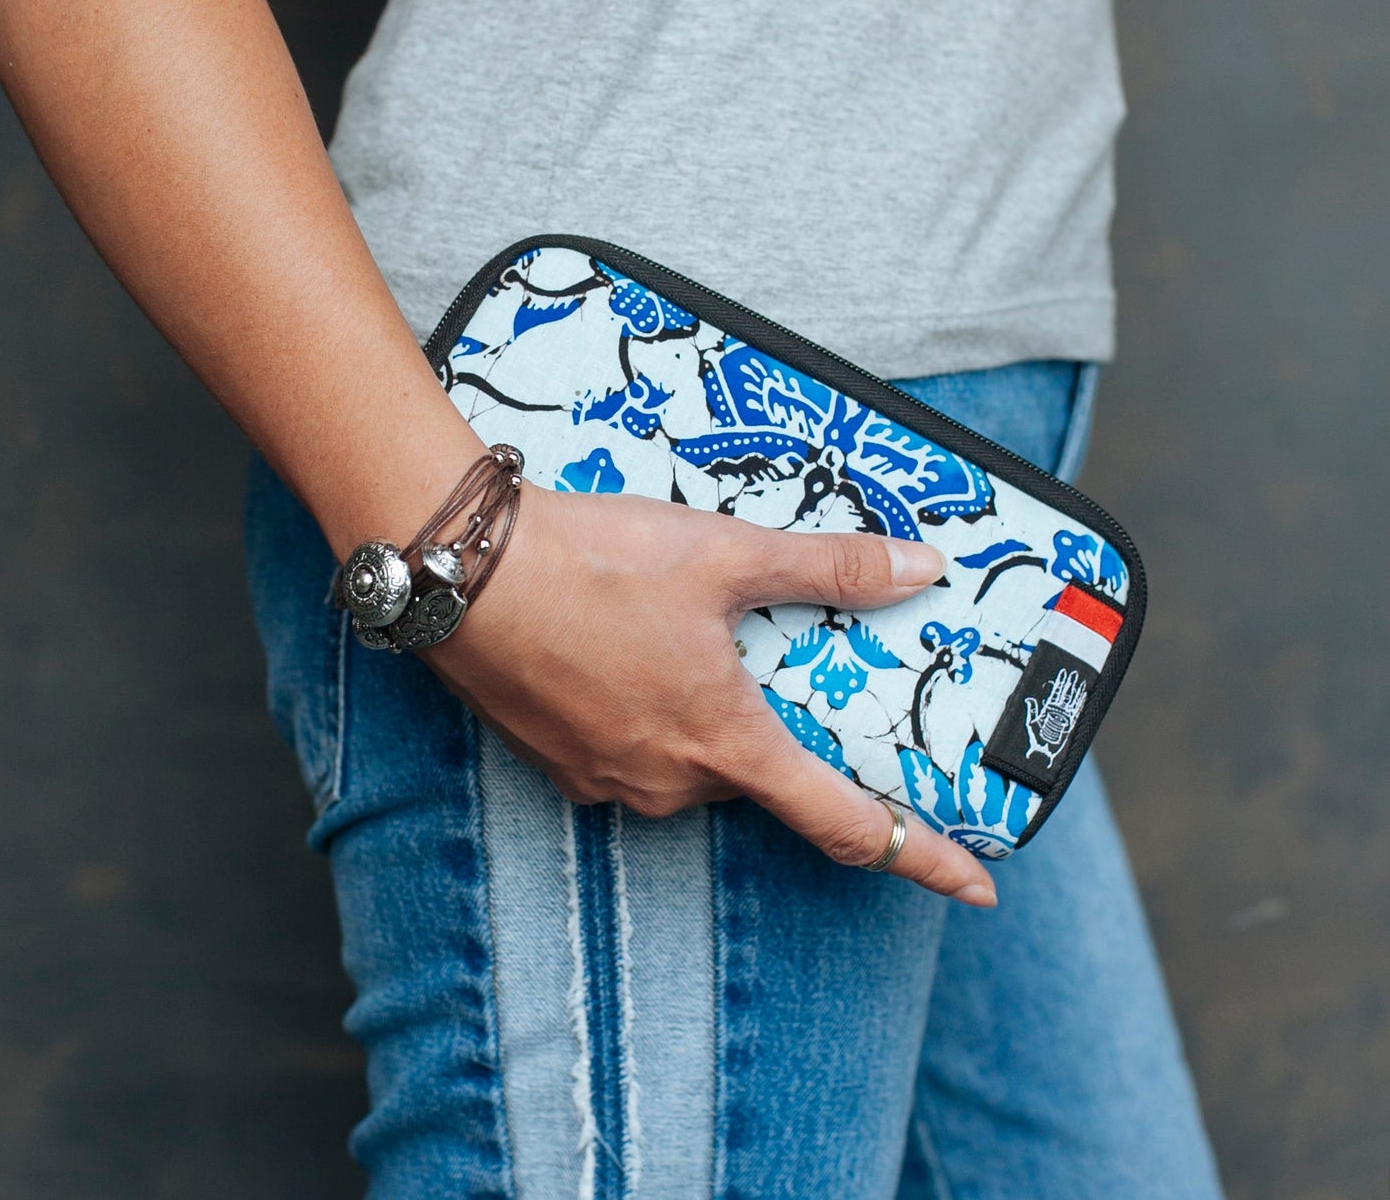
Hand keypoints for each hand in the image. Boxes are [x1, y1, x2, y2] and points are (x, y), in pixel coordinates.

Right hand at [424, 483, 997, 906]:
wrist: (463, 571)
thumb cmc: (592, 563)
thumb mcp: (726, 552)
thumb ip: (830, 568)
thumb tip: (922, 567)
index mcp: (725, 743)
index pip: (846, 823)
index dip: (920, 856)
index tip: (976, 886)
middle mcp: (670, 781)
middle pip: (760, 775)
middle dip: (778, 734)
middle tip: (773, 664)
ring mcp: (609, 780)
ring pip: (695, 761)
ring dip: (710, 717)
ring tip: (688, 637)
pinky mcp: (561, 763)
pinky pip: (637, 753)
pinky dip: (653, 715)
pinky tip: (633, 650)